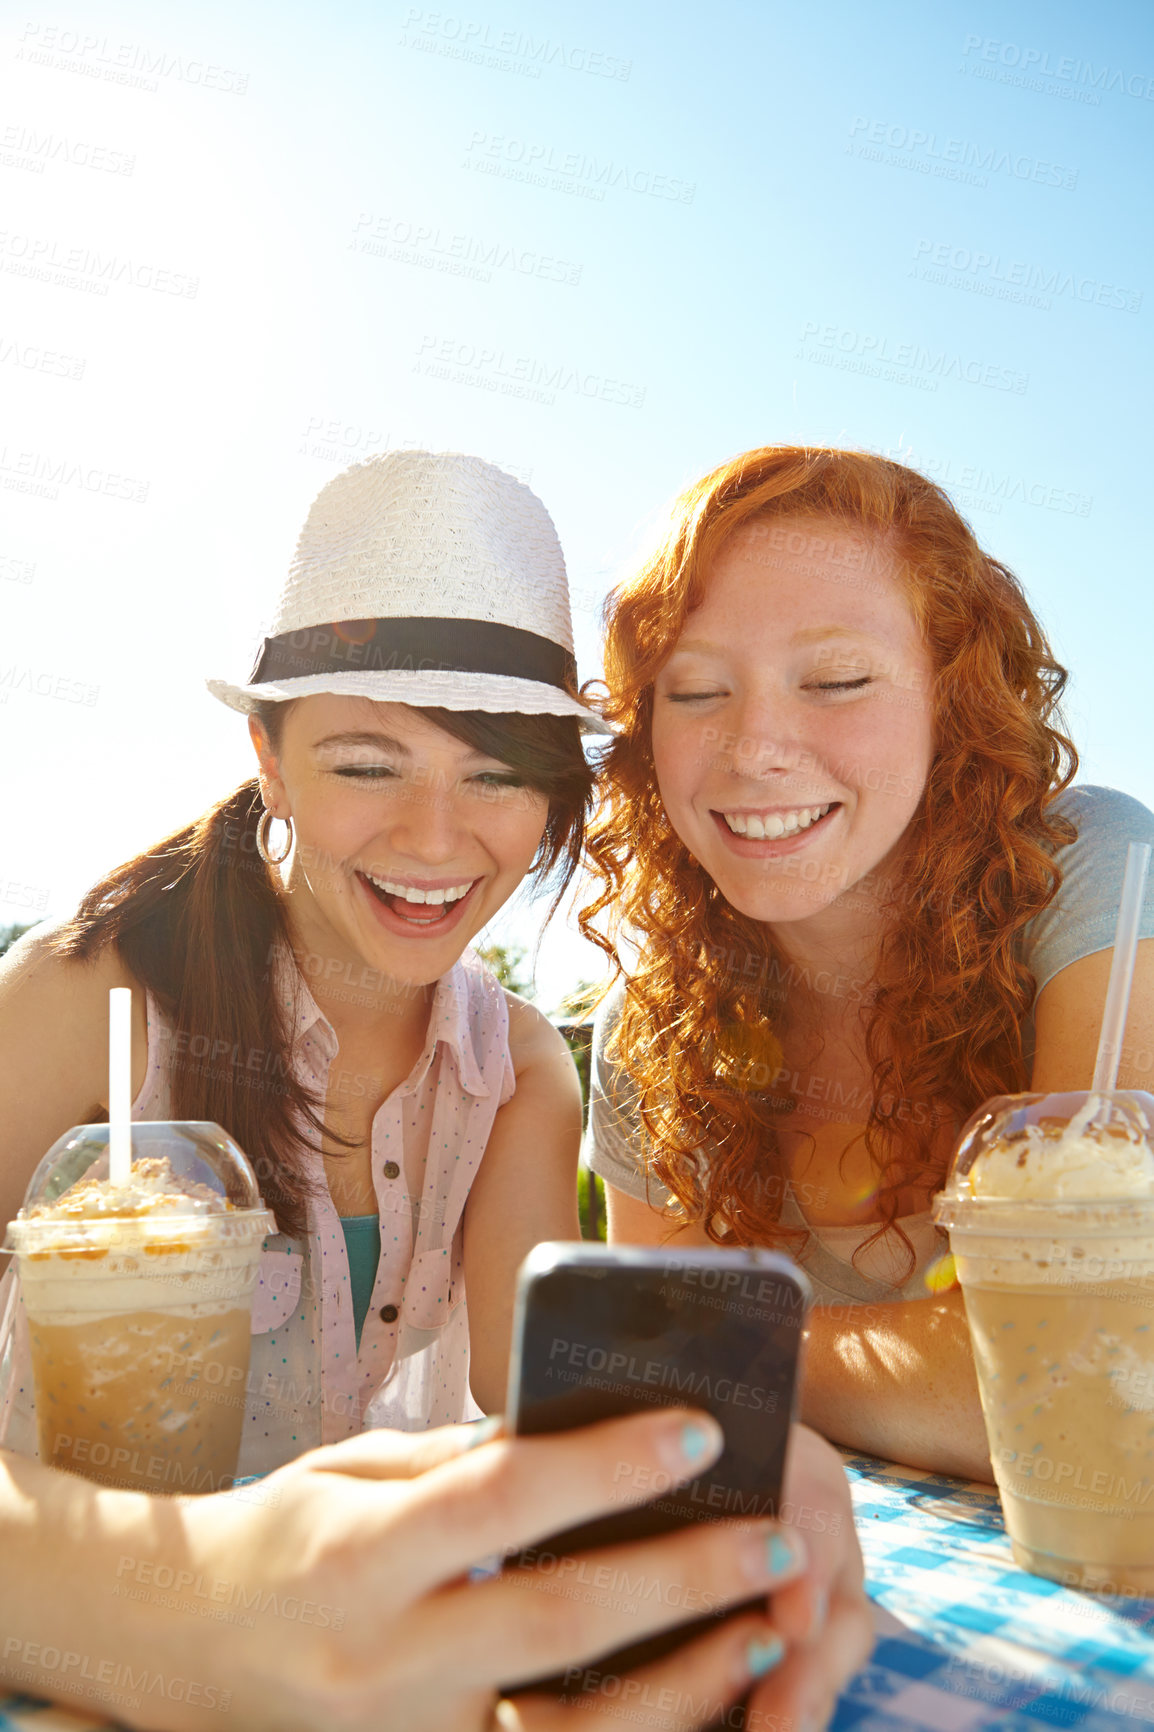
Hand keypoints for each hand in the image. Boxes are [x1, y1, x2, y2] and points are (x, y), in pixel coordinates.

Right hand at [1, 1414, 869, 1731]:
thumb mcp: (358, 1469)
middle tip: (779, 1539)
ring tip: (764, 1629)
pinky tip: (698, 1706)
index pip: (500, 1500)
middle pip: (557, 1623)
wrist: (183, 1646)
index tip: (699, 1427)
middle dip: (681, 1581)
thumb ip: (464, 1465)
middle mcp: (385, 1656)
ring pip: (568, 1731)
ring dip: (683, 1685)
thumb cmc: (283, 1532)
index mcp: (360, 1551)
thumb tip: (582, 1443)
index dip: (606, 1465)